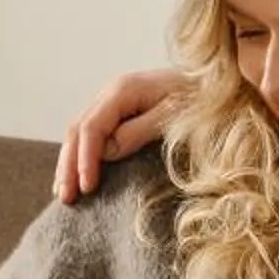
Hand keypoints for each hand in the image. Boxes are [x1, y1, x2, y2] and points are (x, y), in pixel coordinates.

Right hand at [53, 68, 192, 203]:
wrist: (216, 79)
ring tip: (62, 193)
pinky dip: (81, 156)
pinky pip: (91, 134)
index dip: (85, 159)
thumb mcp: (174, 116)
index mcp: (122, 90)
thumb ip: (138, 132)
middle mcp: (110, 93)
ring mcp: (112, 102)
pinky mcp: (118, 112)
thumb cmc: (201, 97)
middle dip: (69, 165)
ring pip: (79, 133)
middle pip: (77, 131)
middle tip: (65, 198)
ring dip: (69, 163)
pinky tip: (76, 176)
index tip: (87, 188)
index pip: (91, 128)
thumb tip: (105, 152)